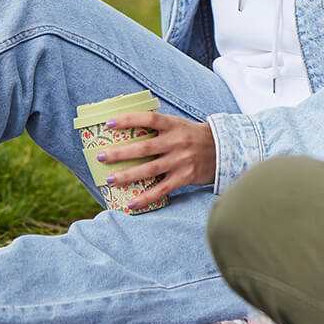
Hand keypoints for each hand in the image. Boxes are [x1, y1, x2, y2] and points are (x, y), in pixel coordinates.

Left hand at [97, 111, 216, 211]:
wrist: (222, 149)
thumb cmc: (193, 136)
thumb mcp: (179, 125)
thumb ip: (158, 127)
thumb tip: (126, 128)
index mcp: (174, 125)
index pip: (149, 119)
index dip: (128, 120)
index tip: (108, 123)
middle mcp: (177, 142)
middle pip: (145, 148)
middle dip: (120, 153)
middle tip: (101, 156)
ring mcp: (181, 161)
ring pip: (150, 169)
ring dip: (128, 176)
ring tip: (110, 180)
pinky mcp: (184, 177)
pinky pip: (162, 189)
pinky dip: (146, 198)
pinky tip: (131, 204)